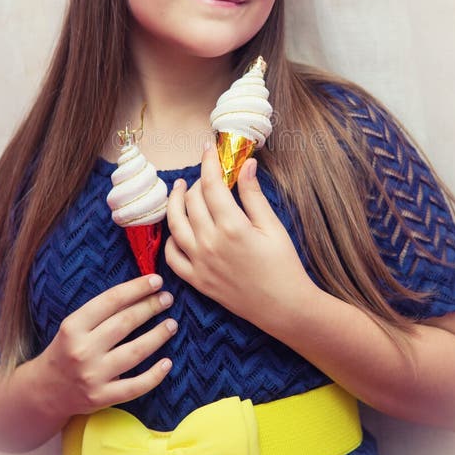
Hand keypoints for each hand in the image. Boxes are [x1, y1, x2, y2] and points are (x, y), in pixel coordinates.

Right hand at [35, 274, 176, 421]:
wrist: (45, 390)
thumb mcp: (74, 326)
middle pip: (125, 323)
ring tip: (172, 324)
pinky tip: (167, 362)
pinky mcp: (102, 398)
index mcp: (73, 327)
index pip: (111, 300)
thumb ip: (101, 312)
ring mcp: (93, 376)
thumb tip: (141, 292)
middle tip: (167, 298)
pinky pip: (136, 386)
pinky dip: (155, 375)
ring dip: (158, 336)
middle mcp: (82, 350)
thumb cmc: (66, 350)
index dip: (137, 288)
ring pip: (135, 352)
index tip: (156, 280)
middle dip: (151, 307)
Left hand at [165, 142, 312, 331]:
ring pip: (175, 225)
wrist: (284, 306)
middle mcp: (210, 243)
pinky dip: (171, 238)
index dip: (208, 162)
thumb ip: (253, 194)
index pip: (211, 184)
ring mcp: (200, 263)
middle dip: (196, 181)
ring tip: (179, 190)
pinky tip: (178, 228)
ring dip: (175, 203)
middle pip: (192, 201)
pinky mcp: (196, 280)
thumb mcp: (272, 226)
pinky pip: (172, 256)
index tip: (208, 148)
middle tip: (204, 174)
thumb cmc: (284, 265)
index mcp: (232, 226)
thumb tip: (245, 164)